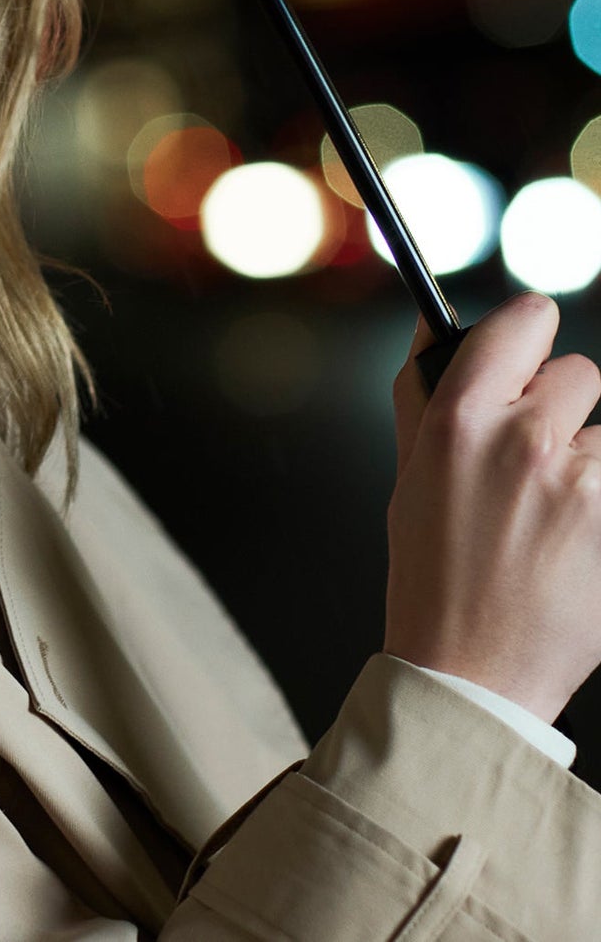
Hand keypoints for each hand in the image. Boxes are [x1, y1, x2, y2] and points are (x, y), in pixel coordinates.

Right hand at [385, 292, 600, 724]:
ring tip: (552, 512)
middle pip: (580, 373)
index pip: (524, 321)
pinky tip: (574, 539)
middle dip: (561, 406)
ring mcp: (582, 484)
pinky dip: (600, 499)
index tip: (526, 350)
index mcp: (460, 418)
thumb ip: (422, 393)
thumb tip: (432, 326)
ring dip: (588, 459)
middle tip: (532, 457)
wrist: (472, 668)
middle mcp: (525, 440)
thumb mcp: (408, 473)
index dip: (528, 332)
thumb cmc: (433, 574)